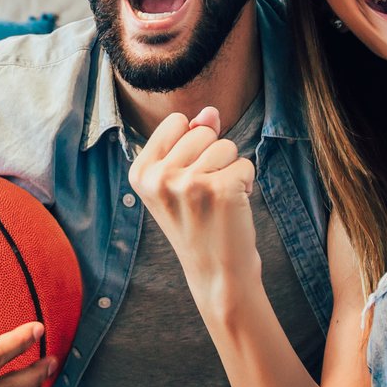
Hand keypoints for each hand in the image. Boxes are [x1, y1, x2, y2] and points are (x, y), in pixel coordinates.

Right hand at [129, 107, 257, 288]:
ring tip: (219, 201)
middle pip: (203, 131)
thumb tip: (210, 112)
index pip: (176, 122)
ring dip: (231, 170)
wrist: (215, 273)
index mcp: (140, 172)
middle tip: (205, 195)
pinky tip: (234, 208)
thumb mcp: (179, 180)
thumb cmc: (198, 223)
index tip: (185, 179)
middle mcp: (160, 177)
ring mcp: (190, 184)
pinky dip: (246, 183)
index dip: (191, 146)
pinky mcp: (221, 190)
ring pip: (226, 146)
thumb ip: (190, 140)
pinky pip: (245, 164)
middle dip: (213, 157)